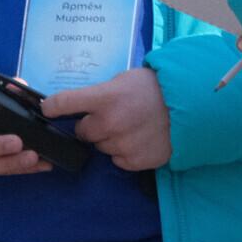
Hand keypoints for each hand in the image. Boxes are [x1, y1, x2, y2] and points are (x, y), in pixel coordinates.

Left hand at [43, 67, 170, 169]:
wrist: (194, 107)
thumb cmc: (158, 88)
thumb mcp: (126, 80)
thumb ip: (102, 94)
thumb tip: (82, 105)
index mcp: (105, 97)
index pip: (64, 103)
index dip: (52, 107)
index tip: (47, 109)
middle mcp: (110, 123)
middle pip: (83, 131)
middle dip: (94, 125)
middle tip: (114, 117)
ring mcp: (122, 144)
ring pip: (101, 146)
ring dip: (111, 139)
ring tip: (133, 127)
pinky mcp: (134, 161)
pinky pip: (118, 159)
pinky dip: (125, 152)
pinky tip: (141, 139)